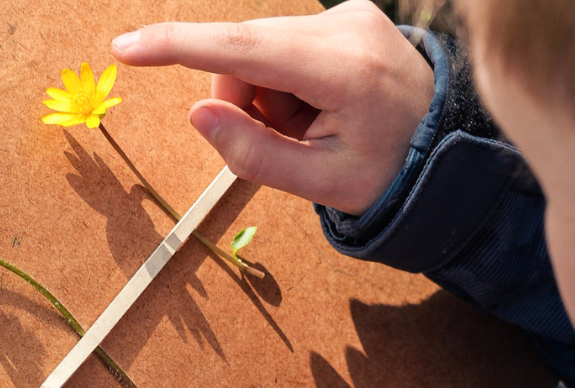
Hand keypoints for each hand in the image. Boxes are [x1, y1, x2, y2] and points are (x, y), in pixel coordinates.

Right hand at [111, 0, 434, 215]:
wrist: (448, 145)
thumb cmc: (391, 172)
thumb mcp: (323, 184)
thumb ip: (253, 155)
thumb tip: (197, 113)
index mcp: (346, 71)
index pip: (244, 51)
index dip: (180, 49)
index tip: (126, 47)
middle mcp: (348, 27)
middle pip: (246, 52)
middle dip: (245, 100)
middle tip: (286, 140)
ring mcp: (350, 14)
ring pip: (260, 48)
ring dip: (266, 93)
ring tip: (311, 125)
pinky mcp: (348, 14)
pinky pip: (284, 44)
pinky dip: (285, 80)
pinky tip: (319, 105)